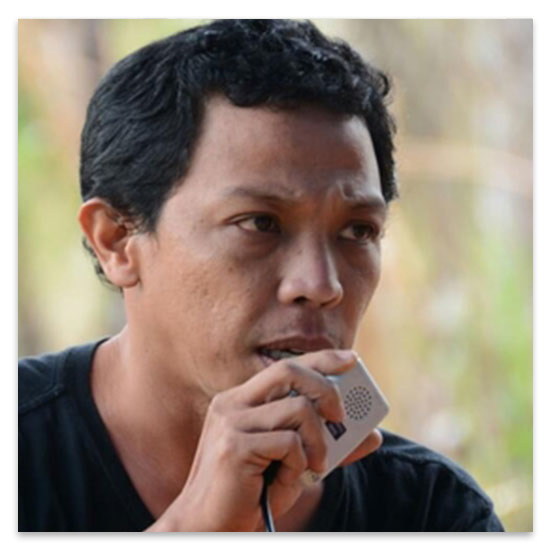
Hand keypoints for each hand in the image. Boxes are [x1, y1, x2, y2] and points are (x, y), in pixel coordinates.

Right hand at [147, 350, 380, 531]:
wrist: (211, 529)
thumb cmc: (253, 495)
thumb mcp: (296, 463)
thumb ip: (327, 443)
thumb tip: (373, 434)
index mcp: (242, 401)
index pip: (284, 366)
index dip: (320, 359)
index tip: (350, 359)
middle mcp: (232, 404)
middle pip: (288, 371)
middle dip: (325, 388)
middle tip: (341, 416)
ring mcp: (230, 422)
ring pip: (297, 409)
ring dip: (317, 440)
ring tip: (314, 465)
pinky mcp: (234, 446)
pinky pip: (289, 443)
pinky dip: (300, 463)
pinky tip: (286, 480)